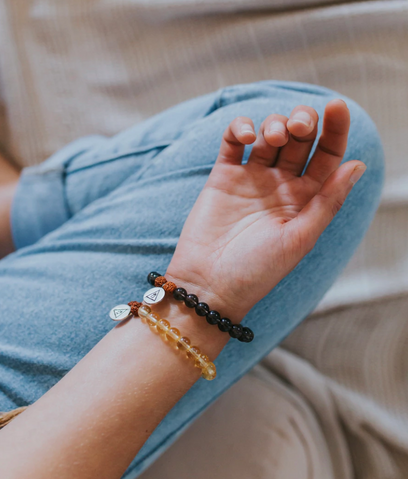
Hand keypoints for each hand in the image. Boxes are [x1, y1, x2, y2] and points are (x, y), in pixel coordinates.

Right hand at [166, 100, 365, 321]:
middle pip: (299, 139)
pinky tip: (247, 135)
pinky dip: (240, 128)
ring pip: (269, 134)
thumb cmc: (256, 270)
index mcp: (305, 200)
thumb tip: (358, 165)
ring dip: (274, 123)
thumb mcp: (299, 239)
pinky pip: (233, 141)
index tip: (337, 106)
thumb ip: (328, 201)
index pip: (327, 156)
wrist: (208, 283)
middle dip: (302, 123)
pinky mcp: (223, 176)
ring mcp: (251, 178)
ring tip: (271, 137)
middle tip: (298, 126)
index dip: (335, 130)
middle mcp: (280, 185)